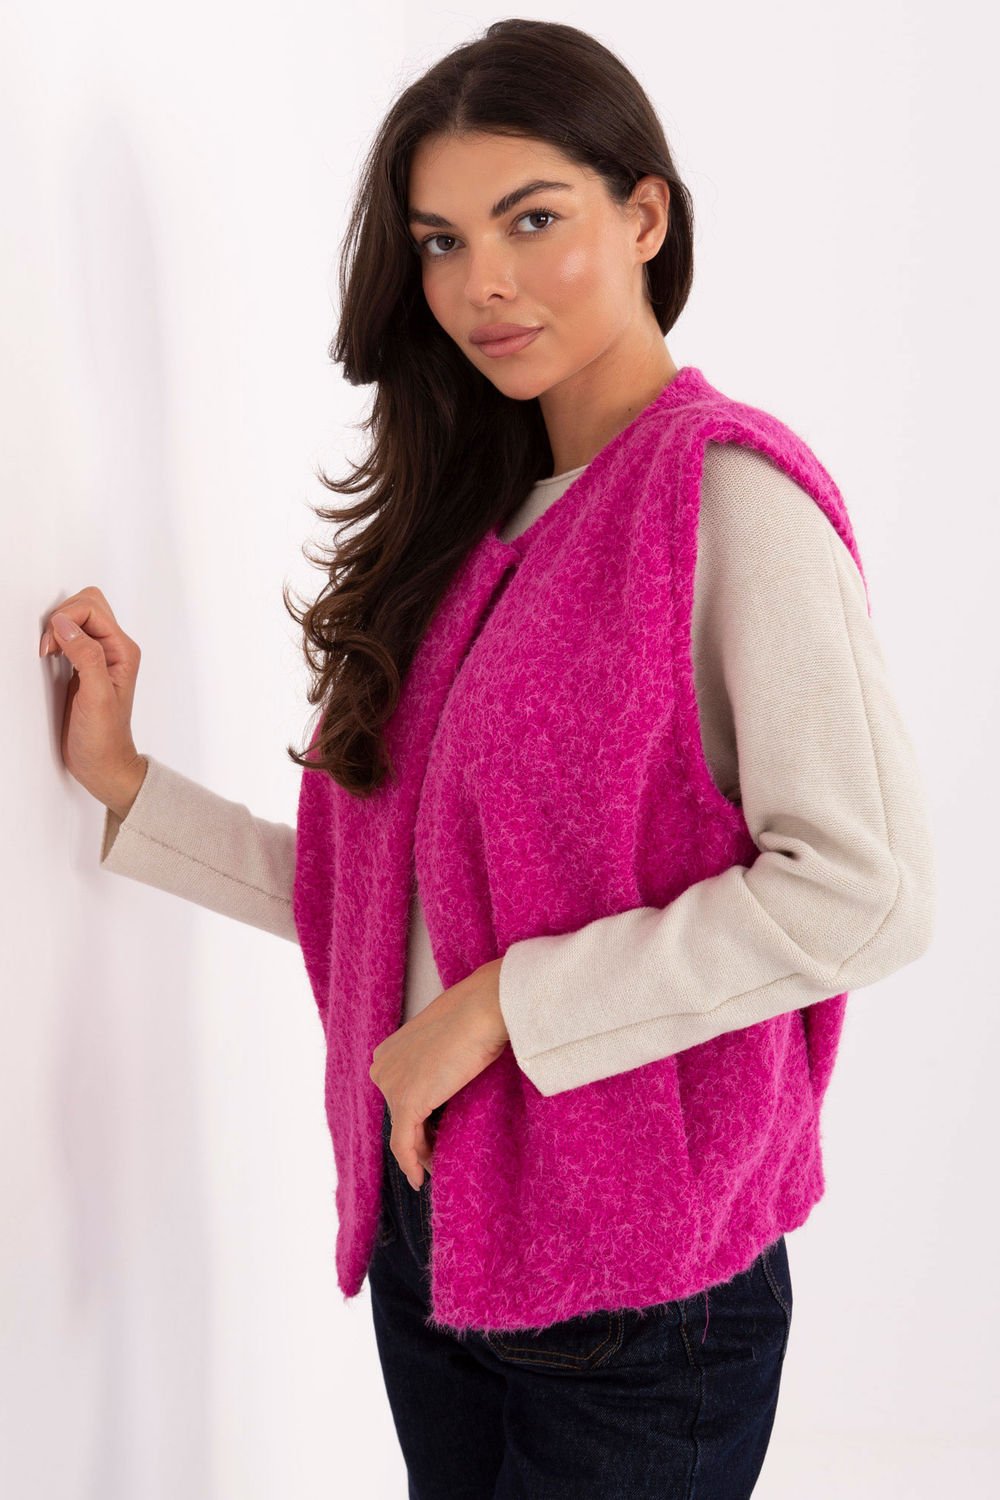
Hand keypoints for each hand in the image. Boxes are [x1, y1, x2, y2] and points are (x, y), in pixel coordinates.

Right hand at [39, 586, 146, 812]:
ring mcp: (98, 656)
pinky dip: (55, 639)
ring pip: (77, 618)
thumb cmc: (104, 739)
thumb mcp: (96, 697)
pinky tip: (50, 656)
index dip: (66, 619)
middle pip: (87, 606)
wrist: (103, 764)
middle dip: (61, 617)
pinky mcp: (83, 666)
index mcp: (123, 651)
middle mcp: (113, 650)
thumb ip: (85, 657)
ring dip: (57, 628)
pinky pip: (68, 636)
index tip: (51, 645)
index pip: (93, 609)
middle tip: (49, 646)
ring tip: (48, 652)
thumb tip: (65, 624)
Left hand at [370, 957, 508, 1190]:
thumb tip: (444, 1082)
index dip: (417, 1117)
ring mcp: (391, 1085)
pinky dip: (411, 1165)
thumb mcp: (447, 1038)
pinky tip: (420, 1180)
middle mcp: (381, 1067)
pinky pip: (403, 1145)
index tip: (433, 1133)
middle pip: (399, 1114)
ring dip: (419, 1152)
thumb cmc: (476, 1014)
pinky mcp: (406, 1102)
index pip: (399, 1094)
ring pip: (402, 1132)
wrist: (485, 1009)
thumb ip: (436, 1061)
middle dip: (419, 1134)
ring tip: (436, 1166)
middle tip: (438, 1152)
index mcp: (388, 1051)